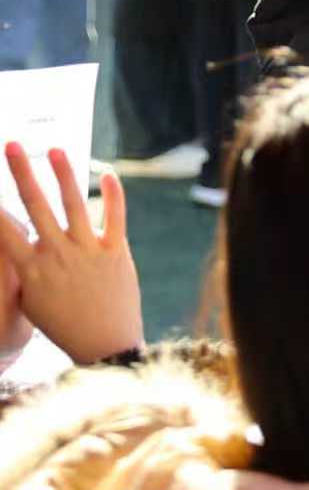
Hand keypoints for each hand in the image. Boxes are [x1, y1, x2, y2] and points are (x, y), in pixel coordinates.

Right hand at [0, 145, 142, 363]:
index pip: (4, 231)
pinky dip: (113, 194)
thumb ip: (24, 269)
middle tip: (12, 145)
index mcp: (31, 269)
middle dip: (21, 172)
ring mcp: (88, 251)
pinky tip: (109, 173)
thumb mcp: (32, 299)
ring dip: (64, 173)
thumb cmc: (64, 323)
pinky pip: (116, 216)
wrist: (105, 344)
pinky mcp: (116, 251)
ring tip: (54, 149)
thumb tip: (13, 245)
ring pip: (74, 204)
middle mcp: (57, 255)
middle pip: (35, 206)